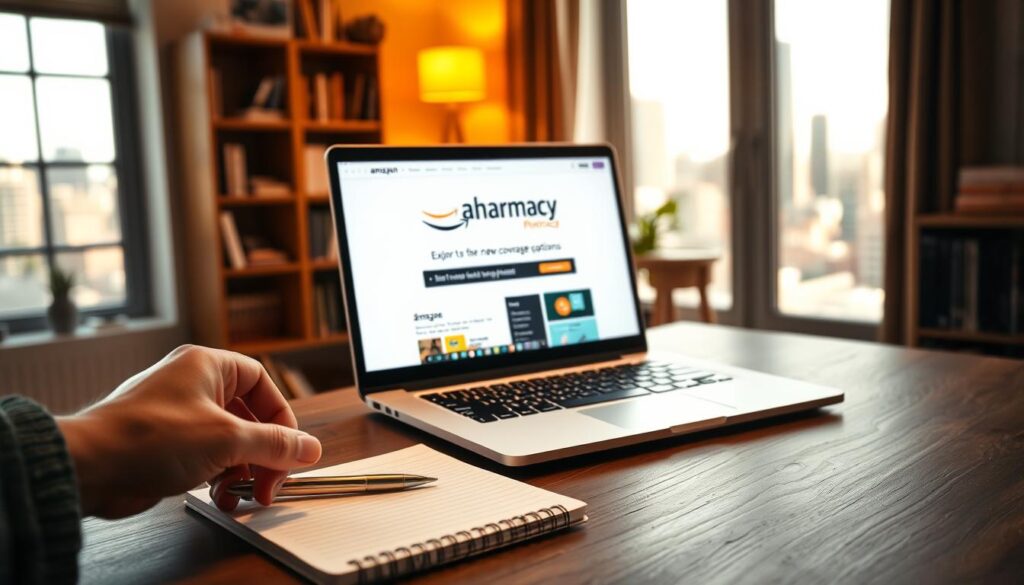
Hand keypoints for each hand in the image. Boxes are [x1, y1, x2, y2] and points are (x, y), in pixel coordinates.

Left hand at [57, 345, 321, 518]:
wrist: (90, 467)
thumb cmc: (147, 438)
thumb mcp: (228, 439)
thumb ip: (275, 444)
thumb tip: (309, 449)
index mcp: (207, 365)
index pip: (262, 382)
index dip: (281, 416)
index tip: (288, 447)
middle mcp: (193, 385)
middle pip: (249, 415)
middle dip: (264, 452)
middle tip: (270, 481)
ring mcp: (178, 415)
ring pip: (230, 440)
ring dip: (243, 469)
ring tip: (242, 492)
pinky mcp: (165, 444)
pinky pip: (207, 456)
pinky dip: (219, 476)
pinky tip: (220, 496)